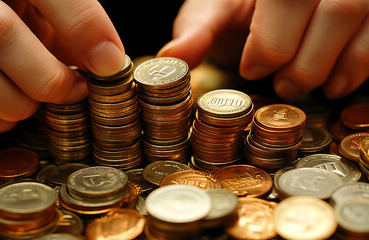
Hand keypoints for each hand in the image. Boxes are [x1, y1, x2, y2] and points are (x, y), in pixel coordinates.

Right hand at [0, 0, 124, 134]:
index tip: (110, 61)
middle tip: (74, 90)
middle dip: (49, 76)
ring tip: (37, 100)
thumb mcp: (36, 3)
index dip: (82, 24)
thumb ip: (66, 21)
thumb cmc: (2, 10)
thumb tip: (105, 59)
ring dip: (19, 102)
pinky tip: (6, 114)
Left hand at [159, 0, 368, 99]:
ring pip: (361, 18)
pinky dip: (362, 64)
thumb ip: (196, 31)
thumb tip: (172, 57)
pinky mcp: (367, 10)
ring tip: (311, 87)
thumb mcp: (212, 12)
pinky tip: (338, 84)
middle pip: (336, 8)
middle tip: (283, 86)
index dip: (272, 42)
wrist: (264, 6)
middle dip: (306, 61)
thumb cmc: (235, 6)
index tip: (252, 69)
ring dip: (337, 65)